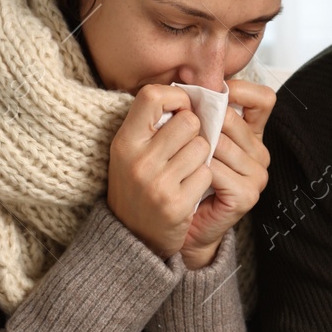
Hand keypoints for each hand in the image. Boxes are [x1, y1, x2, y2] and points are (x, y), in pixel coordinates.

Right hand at [107, 85, 213, 258]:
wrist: (131, 237)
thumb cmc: (136, 185)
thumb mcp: (130, 151)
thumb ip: (151, 123)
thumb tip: (188, 94)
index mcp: (125, 142)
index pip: (152, 96)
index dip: (175, 98)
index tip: (180, 111)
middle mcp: (138, 161)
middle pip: (189, 121)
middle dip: (194, 132)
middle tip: (184, 147)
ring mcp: (157, 184)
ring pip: (203, 147)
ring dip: (201, 157)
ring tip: (185, 170)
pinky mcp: (176, 205)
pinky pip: (206, 174)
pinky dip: (203, 179)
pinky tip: (188, 189)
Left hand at [180, 79, 275, 268]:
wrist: (184, 224)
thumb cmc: (185, 177)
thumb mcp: (194, 137)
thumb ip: (202, 112)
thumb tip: (190, 85)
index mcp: (252, 134)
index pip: (264, 99)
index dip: (240, 91)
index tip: (212, 95)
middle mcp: (261, 153)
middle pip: (232, 120)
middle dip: (203, 123)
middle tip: (180, 134)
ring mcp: (258, 175)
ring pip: (221, 144)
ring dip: (195, 150)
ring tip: (180, 159)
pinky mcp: (247, 194)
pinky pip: (216, 169)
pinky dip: (196, 170)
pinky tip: (188, 176)